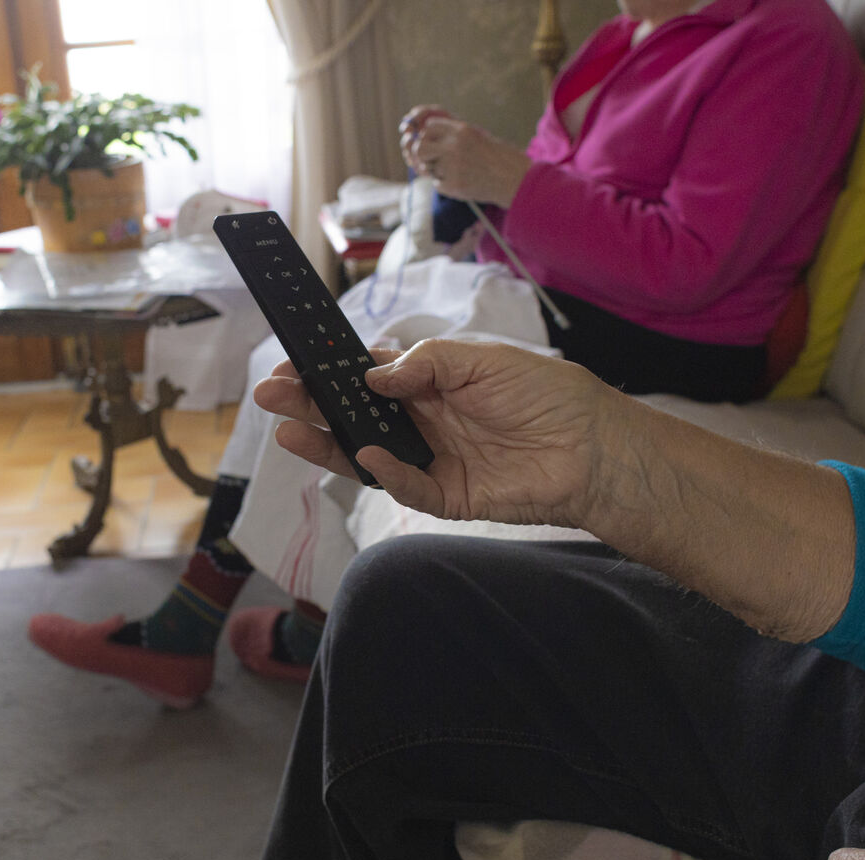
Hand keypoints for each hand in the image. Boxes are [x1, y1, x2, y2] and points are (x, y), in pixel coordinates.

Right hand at [253, 340, 616, 528]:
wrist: (593, 446)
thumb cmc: (546, 394)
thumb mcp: (482, 359)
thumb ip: (425, 365)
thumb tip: (372, 376)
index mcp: (430, 383)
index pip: (366, 377)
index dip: (329, 372)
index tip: (292, 364)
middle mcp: (425, 421)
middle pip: (355, 416)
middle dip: (312, 406)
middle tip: (271, 396)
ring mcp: (433, 460)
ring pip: (367, 455)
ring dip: (328, 444)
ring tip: (290, 431)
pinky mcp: (449, 496)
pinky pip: (406, 487)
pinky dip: (384, 473)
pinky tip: (365, 454)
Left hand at [398, 106, 531, 205]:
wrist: (516, 179)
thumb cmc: (499, 158)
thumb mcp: (477, 137)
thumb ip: (453, 135)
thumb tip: (426, 136)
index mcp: (461, 130)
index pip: (430, 127)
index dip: (428, 136)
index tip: (434, 144)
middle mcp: (454, 146)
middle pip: (420, 147)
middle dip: (423, 155)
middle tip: (434, 161)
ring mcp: (453, 166)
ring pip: (428, 168)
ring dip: (436, 171)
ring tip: (455, 172)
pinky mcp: (455, 185)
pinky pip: (438, 184)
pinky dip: (446, 185)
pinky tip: (463, 182)